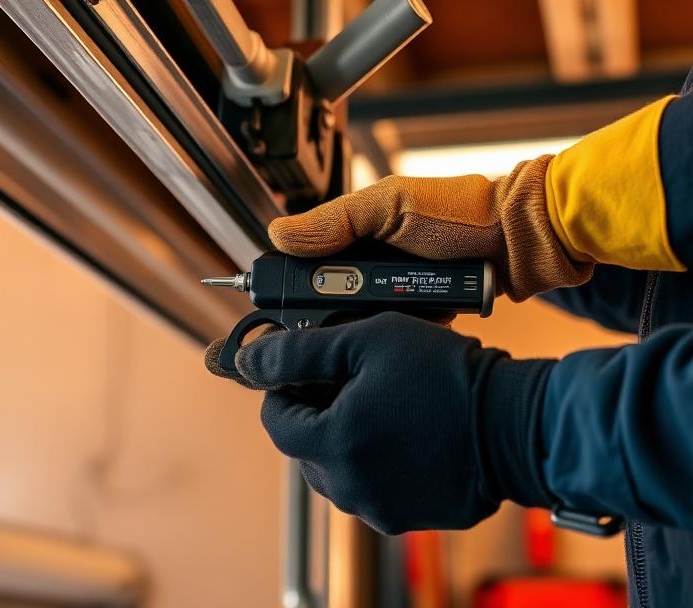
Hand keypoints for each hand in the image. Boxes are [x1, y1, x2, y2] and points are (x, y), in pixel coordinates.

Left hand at [235, 312, 555, 533]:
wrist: (516, 422)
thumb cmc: (445, 377)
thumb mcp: (365, 341)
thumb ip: (300, 352)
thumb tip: (250, 361)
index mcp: (333, 446)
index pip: (276, 422)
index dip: (285, 390)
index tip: (306, 372)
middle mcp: (350, 488)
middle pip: (306, 448)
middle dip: (318, 414)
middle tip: (352, 383)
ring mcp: (381, 508)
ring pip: (339, 470)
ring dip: (347, 439)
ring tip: (382, 406)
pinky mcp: (409, 518)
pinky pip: (373, 488)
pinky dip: (377, 462)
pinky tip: (404, 434)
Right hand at [267, 157, 592, 300]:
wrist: (516, 243)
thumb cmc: (460, 214)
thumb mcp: (389, 207)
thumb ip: (335, 221)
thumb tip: (280, 233)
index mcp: (353, 230)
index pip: (304, 263)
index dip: (293, 286)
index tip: (284, 304)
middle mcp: (368, 261)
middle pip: (329, 299)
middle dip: (338, 308)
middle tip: (358, 303)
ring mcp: (391, 287)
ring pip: (358, 319)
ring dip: (367, 322)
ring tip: (390, 313)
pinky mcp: (413, 309)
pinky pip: (390, 328)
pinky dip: (395, 329)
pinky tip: (404, 327)